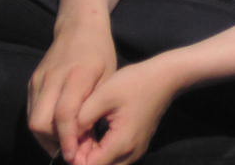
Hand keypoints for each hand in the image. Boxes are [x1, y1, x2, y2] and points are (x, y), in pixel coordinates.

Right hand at [27, 16, 118, 158]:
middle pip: (40, 122)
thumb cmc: (100, 53)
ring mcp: (38, 80)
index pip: (64, 114)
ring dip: (45, 138)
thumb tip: (86, 141)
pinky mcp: (32, 82)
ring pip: (32, 120)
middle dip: (52, 143)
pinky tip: (55, 131)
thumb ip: (95, 107)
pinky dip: (41, 126)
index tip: (73, 157)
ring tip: (63, 145)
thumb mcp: (108, 77)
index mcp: (76, 76)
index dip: (67, 139)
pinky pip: (31, 112)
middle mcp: (52, 78)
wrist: (79, 26)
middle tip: (69, 152)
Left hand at [64, 58, 178, 164]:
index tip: (69, 139)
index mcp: (121, 143)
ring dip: (92, 157)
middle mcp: (130, 154)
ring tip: (84, 135)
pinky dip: (102, 154)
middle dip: (83, 159)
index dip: (74, 157)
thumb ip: (82, 118)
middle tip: (76, 136)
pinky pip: (115, 160)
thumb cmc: (134, 82)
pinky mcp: (137, 147)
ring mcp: (136, 152)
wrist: (165, 77)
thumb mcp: (103, 95)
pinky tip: (95, 136)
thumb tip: (68, 137)